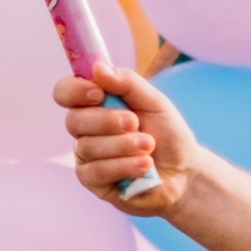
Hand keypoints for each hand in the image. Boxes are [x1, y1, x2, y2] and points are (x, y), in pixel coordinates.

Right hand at [57, 61, 195, 218]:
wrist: (185, 172)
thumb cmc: (168, 134)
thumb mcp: (155, 102)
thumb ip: (128, 83)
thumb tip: (97, 68)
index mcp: (94, 105)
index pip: (65, 93)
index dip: (75, 91)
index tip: (99, 93)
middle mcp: (85, 130)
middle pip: (74, 120)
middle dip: (107, 121)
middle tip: (135, 123)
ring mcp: (86, 157)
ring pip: (87, 147)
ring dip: (123, 145)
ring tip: (149, 146)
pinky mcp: (93, 182)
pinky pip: (96, 171)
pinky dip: (124, 166)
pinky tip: (145, 166)